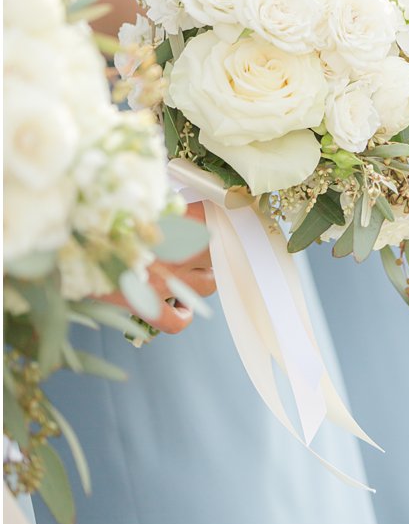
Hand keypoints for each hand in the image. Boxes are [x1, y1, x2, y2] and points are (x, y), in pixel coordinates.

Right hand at [107, 206, 215, 334]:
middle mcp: (181, 250)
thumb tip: (182, 207)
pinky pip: (179, 321)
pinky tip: (180, 308)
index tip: (212, 225)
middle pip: (217, 253)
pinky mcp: (148, 306)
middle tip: (196, 249)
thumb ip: (168, 205)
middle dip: (209, 251)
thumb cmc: (107, 215)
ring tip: (188, 274)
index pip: (219, 222)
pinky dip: (183, 316)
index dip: (217, 224)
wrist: (73, 240)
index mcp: (182, 219)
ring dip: (202, 279)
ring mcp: (168, 281)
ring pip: (208, 285)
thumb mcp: (144, 202)